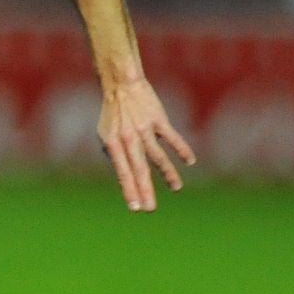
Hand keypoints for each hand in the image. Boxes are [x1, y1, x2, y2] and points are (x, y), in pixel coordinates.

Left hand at [99, 77, 194, 211]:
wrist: (123, 84)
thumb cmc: (113, 112)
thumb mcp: (104, 134)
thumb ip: (113, 154)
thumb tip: (123, 173)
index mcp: (114, 143)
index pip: (122, 172)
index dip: (129, 190)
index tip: (135, 208)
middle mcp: (129, 138)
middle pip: (139, 169)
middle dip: (144, 190)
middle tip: (150, 209)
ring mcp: (144, 129)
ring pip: (158, 156)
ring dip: (168, 174)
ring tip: (176, 188)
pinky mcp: (158, 120)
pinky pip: (172, 137)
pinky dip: (181, 149)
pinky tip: (189, 161)